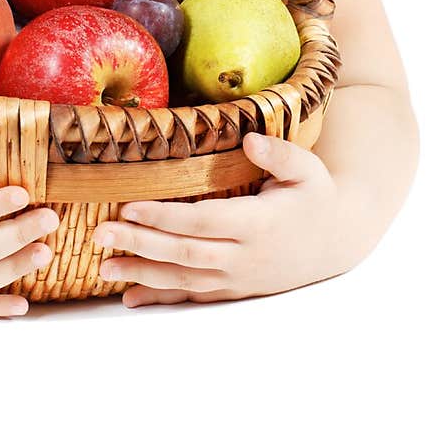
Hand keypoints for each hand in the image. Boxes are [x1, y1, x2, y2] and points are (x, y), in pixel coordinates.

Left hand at [91, 132, 354, 305]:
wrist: (337, 240)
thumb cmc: (316, 196)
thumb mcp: (307, 169)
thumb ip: (279, 154)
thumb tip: (251, 140)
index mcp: (259, 224)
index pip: (203, 221)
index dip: (165, 217)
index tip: (130, 206)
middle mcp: (245, 257)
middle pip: (185, 252)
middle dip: (140, 244)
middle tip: (101, 234)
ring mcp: (238, 278)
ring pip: (184, 278)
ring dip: (142, 273)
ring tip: (103, 266)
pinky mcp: (235, 289)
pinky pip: (193, 295)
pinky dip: (161, 297)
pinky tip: (130, 298)